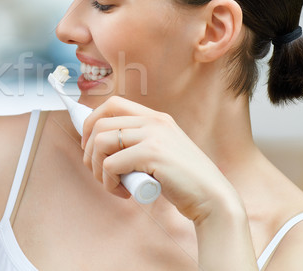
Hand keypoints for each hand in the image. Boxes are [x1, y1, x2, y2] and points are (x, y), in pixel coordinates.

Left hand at [81, 96, 240, 222]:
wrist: (213, 198)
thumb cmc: (184, 181)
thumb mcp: (161, 151)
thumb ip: (139, 143)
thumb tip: (99, 144)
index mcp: (156, 118)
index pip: (112, 104)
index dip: (92, 122)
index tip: (89, 145)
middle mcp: (154, 121)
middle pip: (99, 124)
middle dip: (89, 152)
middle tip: (99, 173)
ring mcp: (153, 136)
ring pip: (100, 143)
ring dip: (97, 169)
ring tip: (112, 185)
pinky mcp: (151, 154)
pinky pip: (110, 165)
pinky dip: (108, 183)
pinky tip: (124, 193)